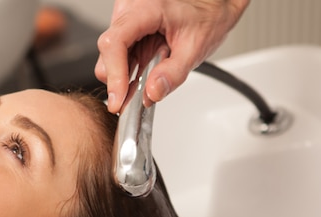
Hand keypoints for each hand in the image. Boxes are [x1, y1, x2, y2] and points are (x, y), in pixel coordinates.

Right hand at [95, 0, 249, 112]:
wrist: (212, 6)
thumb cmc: (207, 16)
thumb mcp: (195, 47)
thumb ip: (174, 73)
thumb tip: (152, 93)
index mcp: (144, 9)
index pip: (115, 43)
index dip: (114, 75)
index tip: (119, 99)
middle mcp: (129, 10)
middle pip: (108, 52)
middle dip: (118, 80)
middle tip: (132, 101)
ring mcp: (126, 19)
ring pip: (110, 56)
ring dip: (123, 76)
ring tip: (146, 81)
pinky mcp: (128, 30)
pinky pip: (118, 54)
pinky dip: (128, 70)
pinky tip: (144, 74)